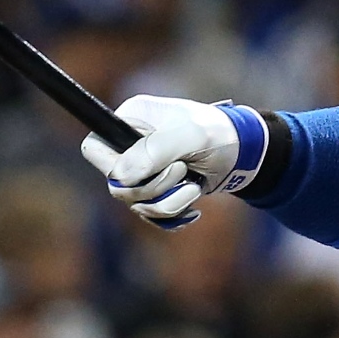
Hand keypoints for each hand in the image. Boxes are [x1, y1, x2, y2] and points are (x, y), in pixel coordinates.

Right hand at [78, 95, 245, 228]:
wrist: (244, 153)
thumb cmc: (218, 135)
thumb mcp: (190, 136)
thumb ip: (154, 151)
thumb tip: (119, 177)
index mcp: (131, 121)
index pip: (94, 149)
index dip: (113, 167)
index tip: (144, 170)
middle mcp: (131, 146)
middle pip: (117, 186)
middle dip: (154, 187)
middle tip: (183, 171)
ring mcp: (144, 171)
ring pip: (137, 205)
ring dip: (169, 203)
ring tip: (195, 186)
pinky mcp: (158, 192)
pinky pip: (153, 216)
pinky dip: (174, 216)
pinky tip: (193, 207)